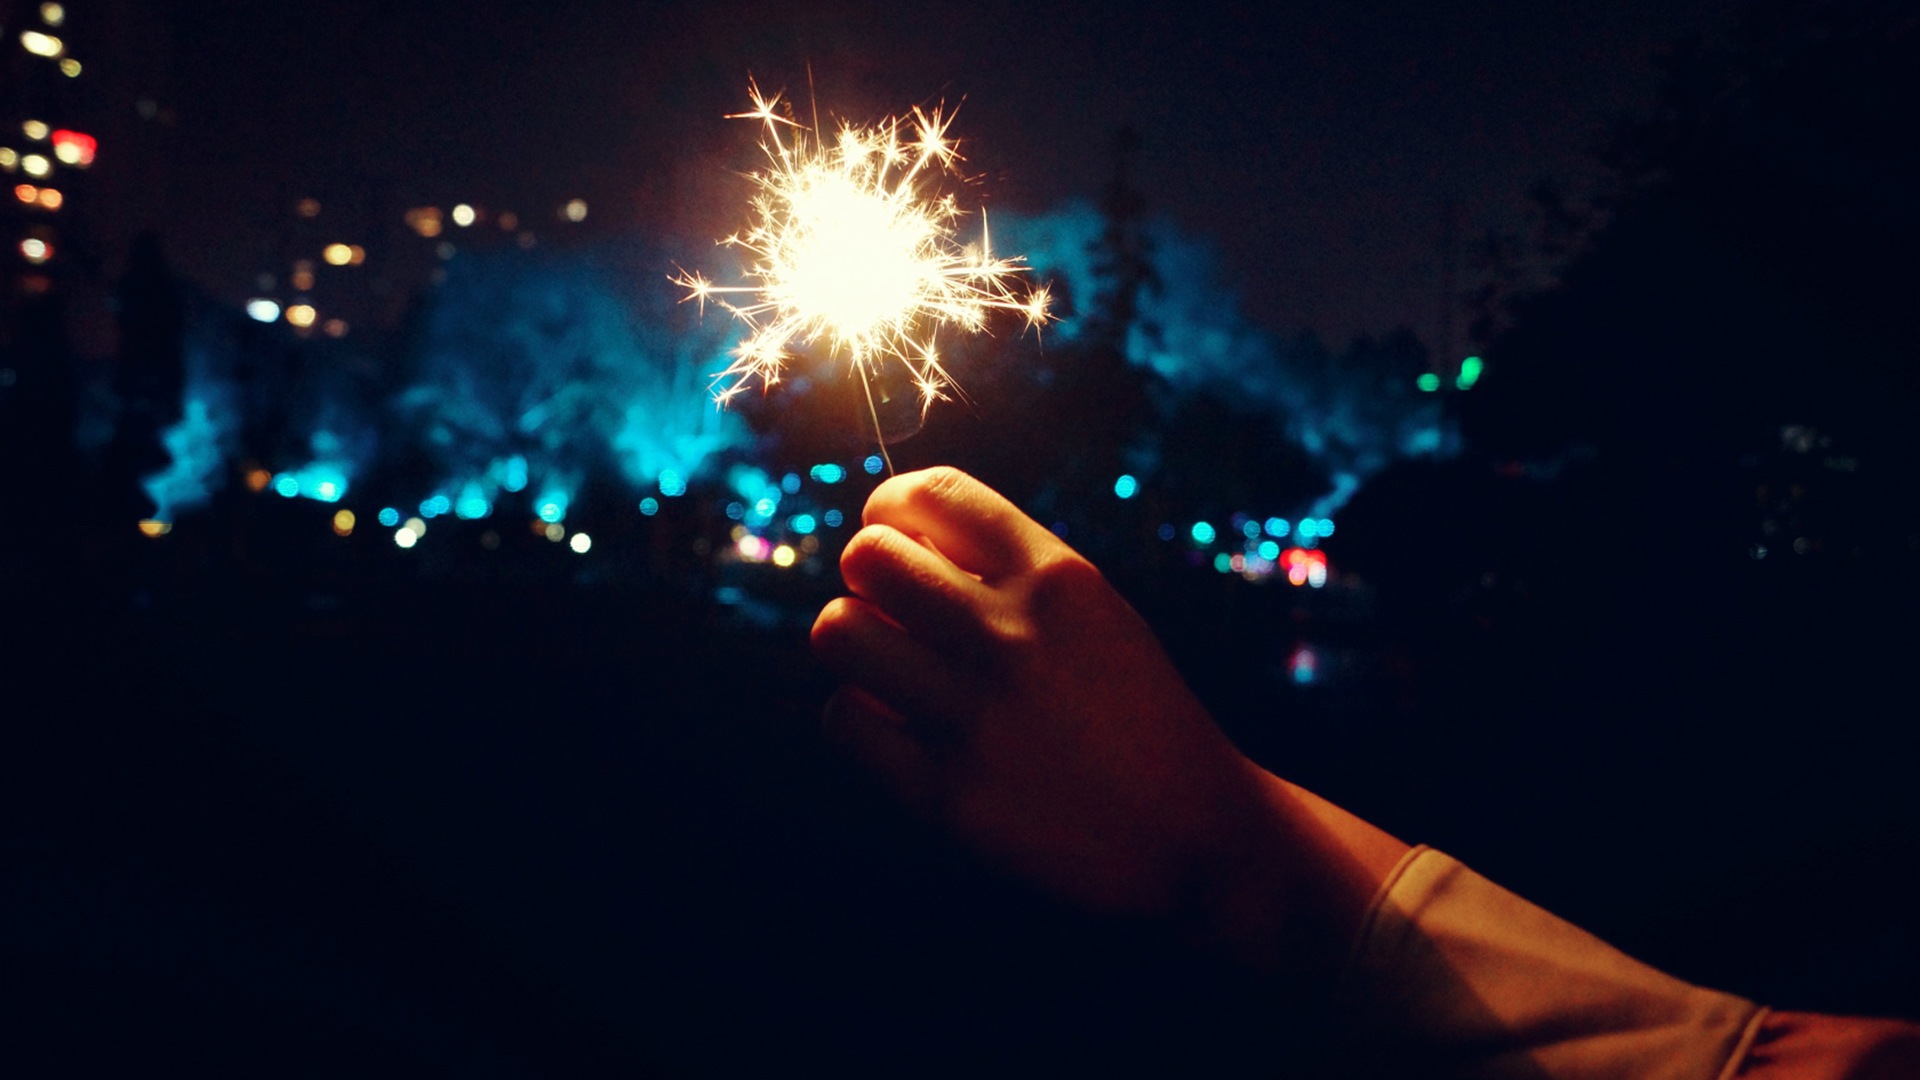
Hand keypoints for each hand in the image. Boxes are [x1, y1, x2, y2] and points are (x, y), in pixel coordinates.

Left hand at [812, 467, 1407, 986]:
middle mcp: (1012, 635)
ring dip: (853, 642)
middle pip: (867, 557)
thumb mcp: (1099, 614)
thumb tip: (896, 540)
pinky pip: (843, 720)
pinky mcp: (946, 793)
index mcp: (1058, 578)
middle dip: (868, 578)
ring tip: (888, 666)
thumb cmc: (1138, 715)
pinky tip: (896, 728)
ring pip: (837, 632)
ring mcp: (975, 716)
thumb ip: (1010, 572)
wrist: (1197, 833)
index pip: (932, 494)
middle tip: (891, 611)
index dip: (891, 506)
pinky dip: (858, 719)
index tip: (893, 533)